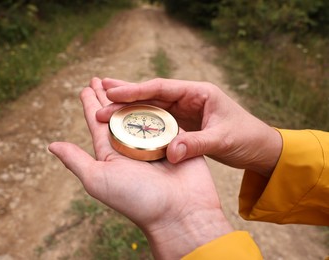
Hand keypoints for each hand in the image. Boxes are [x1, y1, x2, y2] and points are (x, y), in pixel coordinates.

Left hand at [49, 78, 232, 258]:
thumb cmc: (137, 199)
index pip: (97, 122)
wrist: (180, 212)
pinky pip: (164, 117)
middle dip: (108, 96)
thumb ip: (77, 161)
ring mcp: (154, 141)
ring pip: (140, 112)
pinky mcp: (176, 139)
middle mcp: (131, 145)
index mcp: (111, 153)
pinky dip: (158, 104)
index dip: (90, 104)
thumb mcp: (98, 180)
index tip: (86, 88)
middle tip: (99, 79)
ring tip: (120, 82)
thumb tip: (52, 145)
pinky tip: (151, 92)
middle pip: (117, 113)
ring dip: (131, 96)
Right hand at [96, 78, 282, 176]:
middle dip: (126, 92)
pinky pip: (157, 119)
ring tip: (104, 100)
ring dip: (129, 104)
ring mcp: (184, 109)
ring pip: (151, 104)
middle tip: (99, 90)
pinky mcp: (183, 122)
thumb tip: (170, 153)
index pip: (160, 87)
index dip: (135, 90)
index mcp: (198, 92)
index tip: (112, 93)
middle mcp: (188, 97)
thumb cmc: (246, 138)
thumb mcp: (223, 140)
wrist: (259, 148)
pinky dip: (140, 118)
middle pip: (151, 92)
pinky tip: (125, 120)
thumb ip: (196, 144)